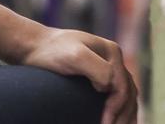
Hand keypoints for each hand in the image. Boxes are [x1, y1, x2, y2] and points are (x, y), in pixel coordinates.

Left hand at [20, 27, 136, 123]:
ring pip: (128, 96)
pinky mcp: (100, 76)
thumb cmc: (52, 51)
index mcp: (112, 52)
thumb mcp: (75, 56)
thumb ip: (98, 68)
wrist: (35, 47)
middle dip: (124, 116)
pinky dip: (122, 111)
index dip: (117, 109)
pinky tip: (117, 121)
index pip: (123, 87)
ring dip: (127, 115)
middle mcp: (113, 59)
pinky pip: (117, 95)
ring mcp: (108, 67)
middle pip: (129, 93)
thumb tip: (109, 86)